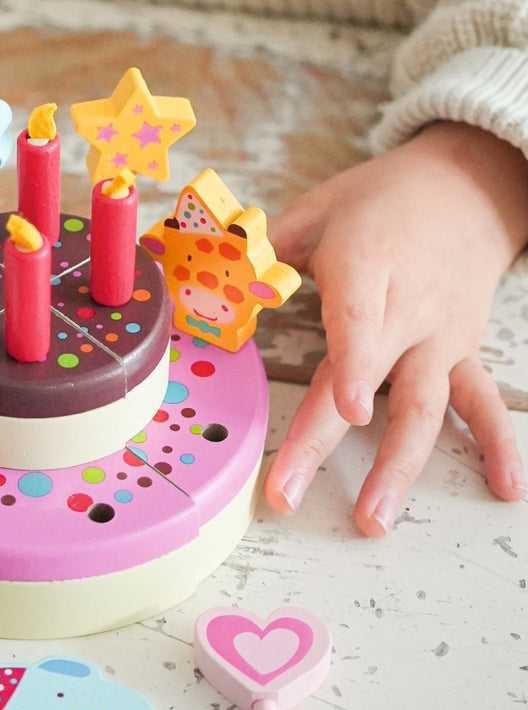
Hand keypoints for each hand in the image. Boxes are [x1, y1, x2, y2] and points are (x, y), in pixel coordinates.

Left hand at [264, 122, 527, 536]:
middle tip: (286, 495)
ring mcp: (439, 339)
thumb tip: (211, 278)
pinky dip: (497, 444)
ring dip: (398, 467)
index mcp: (368, 267)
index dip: (356, 363)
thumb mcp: (319, 209)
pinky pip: (481, 402)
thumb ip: (265, 248)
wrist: (468, 187)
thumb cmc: (379, 203)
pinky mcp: (462, 355)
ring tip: (373, 522)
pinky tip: (505, 488)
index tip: (349, 408)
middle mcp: (408, 310)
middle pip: (370, 381)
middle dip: (325, 442)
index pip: (359, 319)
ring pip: (424, 407)